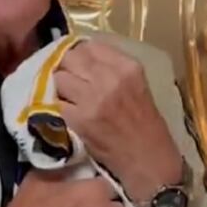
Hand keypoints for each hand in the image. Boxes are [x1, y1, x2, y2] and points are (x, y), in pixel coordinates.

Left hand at [54, 40, 182, 205]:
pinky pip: (57, 103)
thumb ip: (114, 70)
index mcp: (128, 67)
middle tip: (70, 80)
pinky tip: (69, 115)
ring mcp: (94, 98)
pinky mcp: (80, 119)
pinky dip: (59, 108)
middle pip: (72, 58)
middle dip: (67, 68)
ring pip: (60, 77)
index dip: (80, 54)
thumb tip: (83, 58)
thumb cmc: (146, 127)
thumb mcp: (138, 87)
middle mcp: (111, 78)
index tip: (78, 64)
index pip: (91, 46)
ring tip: (69, 98)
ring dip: (60, 88)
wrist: (149, 161)